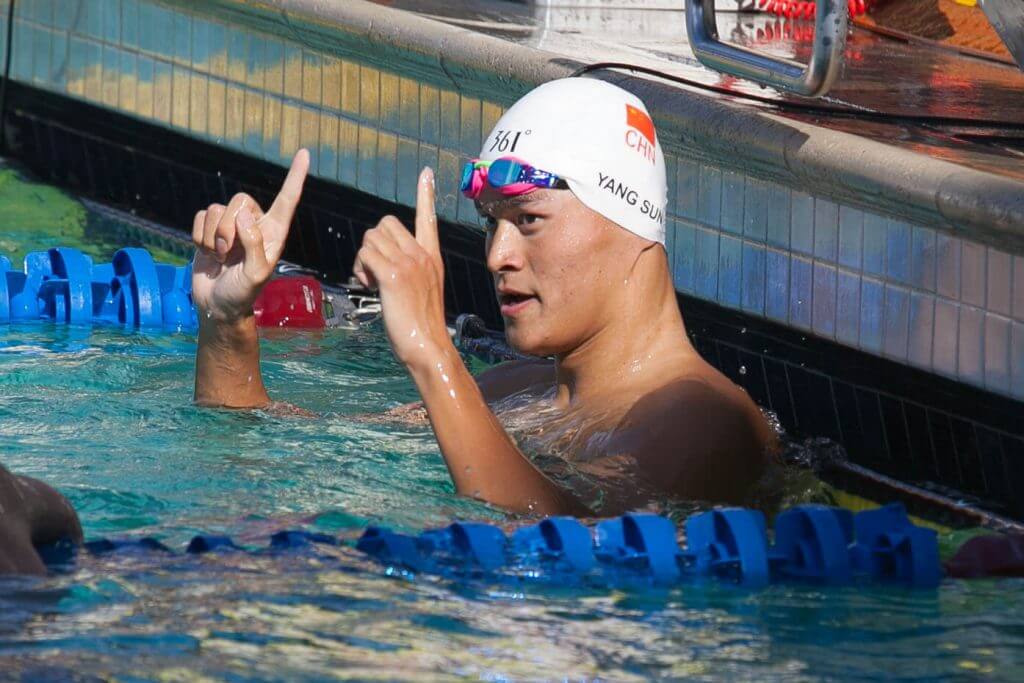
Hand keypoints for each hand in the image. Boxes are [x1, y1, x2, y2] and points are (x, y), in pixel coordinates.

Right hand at [191, 150, 309, 321]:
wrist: (217, 306)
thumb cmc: (241, 294)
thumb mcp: (255, 274)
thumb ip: (254, 245)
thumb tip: (245, 216)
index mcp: (274, 233)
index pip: (287, 200)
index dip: (295, 176)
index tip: (305, 154)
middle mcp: (255, 224)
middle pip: (240, 200)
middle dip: (227, 227)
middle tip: (227, 253)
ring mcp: (232, 226)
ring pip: (216, 209)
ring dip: (212, 236)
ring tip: (219, 257)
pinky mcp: (210, 229)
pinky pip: (200, 216)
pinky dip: (198, 236)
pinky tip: (207, 253)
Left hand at [353, 168, 449, 367]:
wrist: (428, 347)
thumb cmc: (421, 326)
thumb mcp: (423, 291)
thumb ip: (411, 271)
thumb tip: (386, 263)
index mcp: (432, 257)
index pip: (428, 218)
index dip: (425, 194)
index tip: (426, 173)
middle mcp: (422, 255)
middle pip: (384, 224)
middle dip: (372, 244)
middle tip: (374, 271)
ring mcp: (409, 264)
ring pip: (371, 238)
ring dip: (363, 258)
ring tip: (371, 282)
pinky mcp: (393, 276)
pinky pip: (365, 255)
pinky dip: (360, 269)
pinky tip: (369, 286)